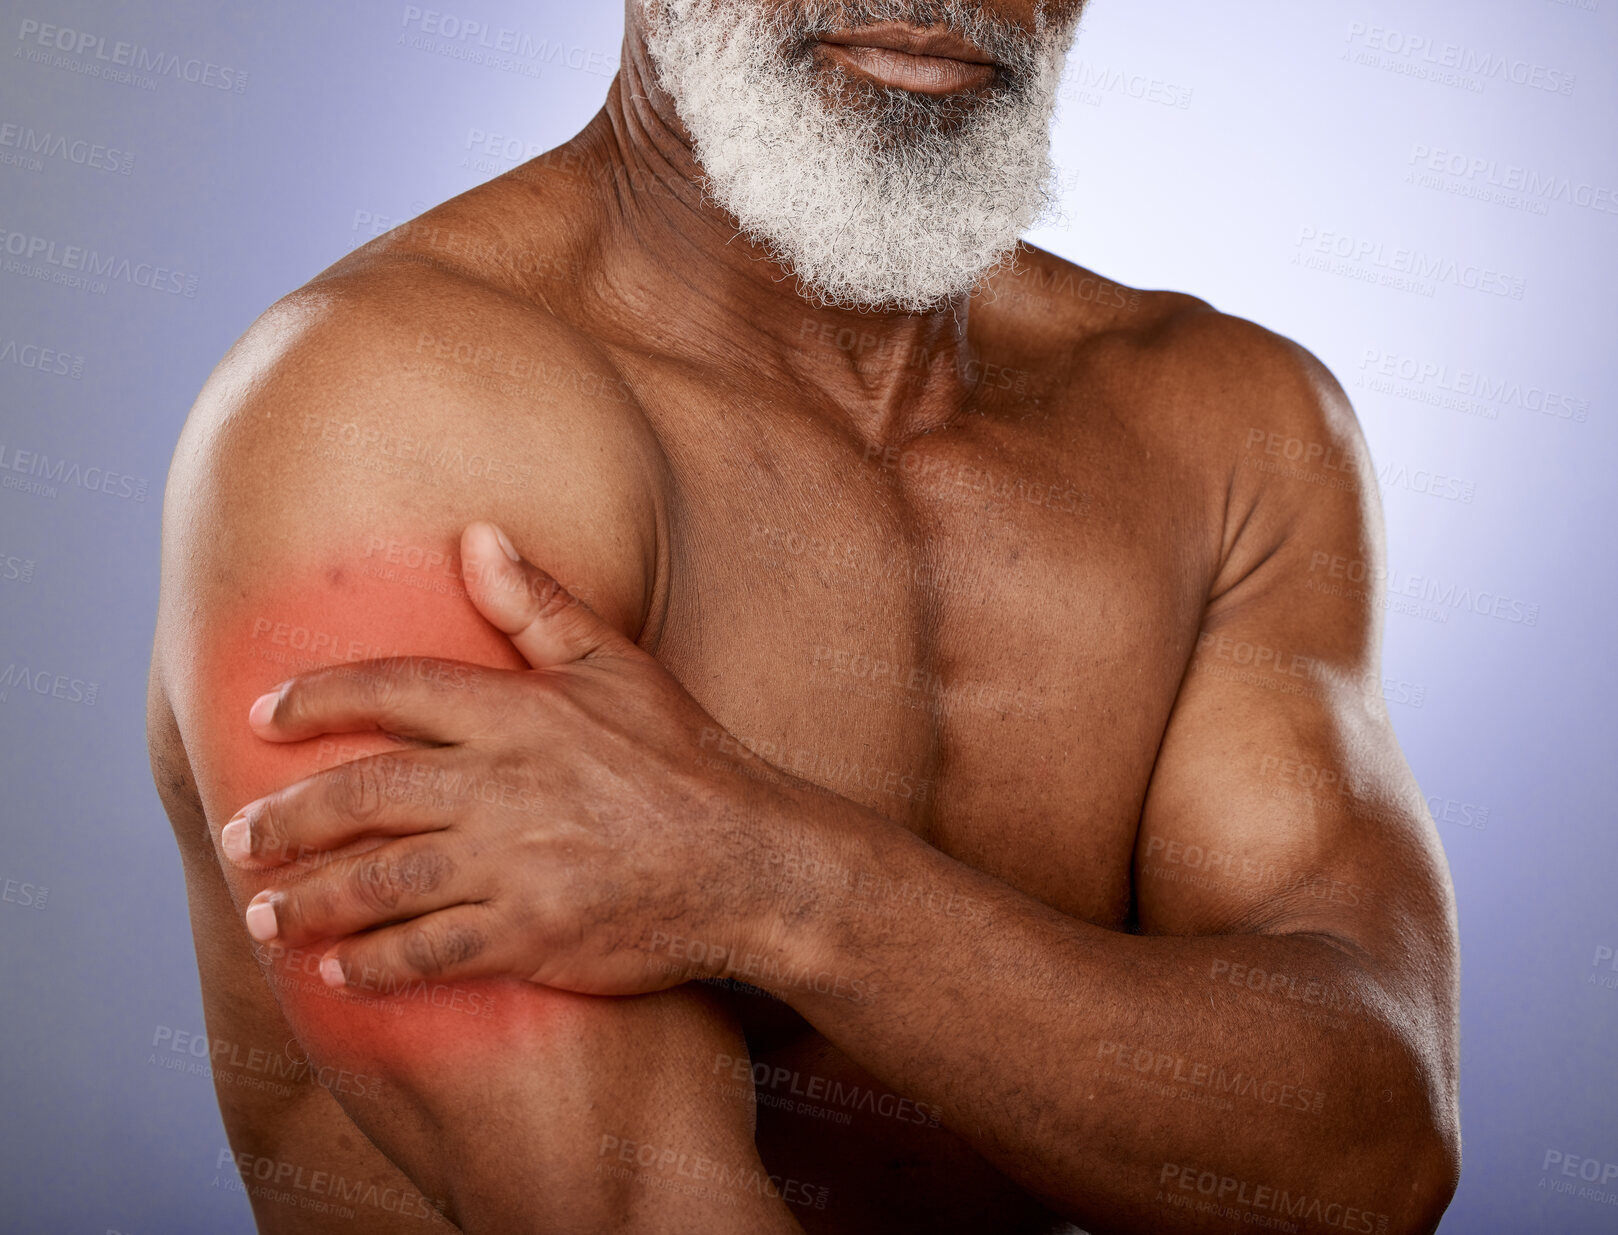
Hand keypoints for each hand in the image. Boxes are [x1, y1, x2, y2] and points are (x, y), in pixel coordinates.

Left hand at [221, 522, 785, 996]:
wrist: (748, 862)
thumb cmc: (685, 760)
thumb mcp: (618, 666)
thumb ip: (538, 605)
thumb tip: (476, 535)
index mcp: (519, 712)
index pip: (393, 691)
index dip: (318, 698)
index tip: (263, 716)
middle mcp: (502, 785)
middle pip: (363, 795)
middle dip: (289, 817)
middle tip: (240, 836)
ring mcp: (511, 865)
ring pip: (379, 881)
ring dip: (309, 900)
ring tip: (264, 913)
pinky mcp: (528, 935)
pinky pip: (428, 952)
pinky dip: (375, 963)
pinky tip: (340, 969)